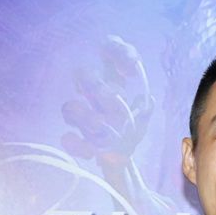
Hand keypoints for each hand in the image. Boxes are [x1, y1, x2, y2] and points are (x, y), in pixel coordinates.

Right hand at [60, 36, 154, 203]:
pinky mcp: (76, 137)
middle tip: (115, 104)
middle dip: (97, 88)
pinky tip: (90, 151)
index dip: (118, 52)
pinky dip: (77, 144)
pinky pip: (68, 138)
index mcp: (113, 82)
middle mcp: (94, 94)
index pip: (110, 52)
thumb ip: (145, 110)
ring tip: (101, 128)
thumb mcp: (142, 121)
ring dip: (86, 117)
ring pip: (70, 107)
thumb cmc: (130, 134)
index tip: (130, 69)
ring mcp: (82, 115)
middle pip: (83, 74)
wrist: (120, 162)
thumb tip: (147, 99)